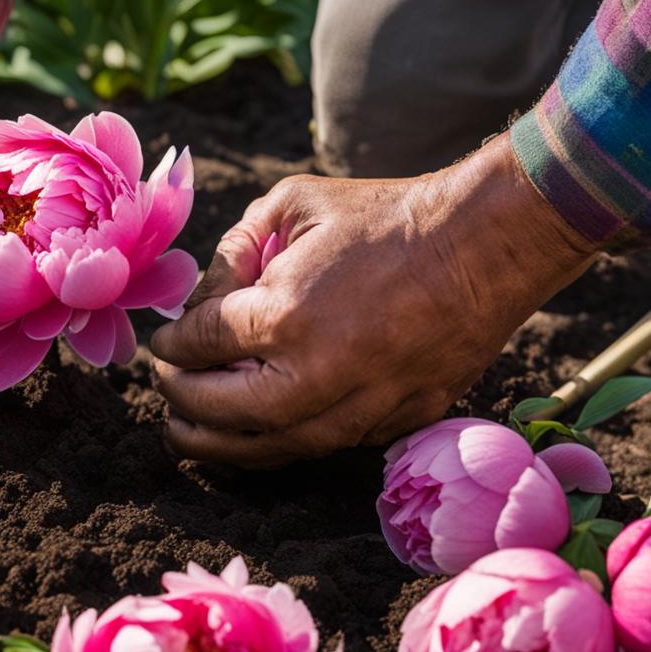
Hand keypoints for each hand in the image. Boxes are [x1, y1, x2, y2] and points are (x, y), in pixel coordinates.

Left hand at [150, 134, 599, 466]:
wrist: (486, 242)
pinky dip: (285, 443)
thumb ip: (238, 249)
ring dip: (224, 448)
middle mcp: (319, 370)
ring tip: (191, 438)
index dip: (173, 345)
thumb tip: (206, 297)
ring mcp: (364, 402)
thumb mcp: (294, 203)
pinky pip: (328, 445)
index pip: (202, 345)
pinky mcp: (400, 418)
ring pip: (276, 447)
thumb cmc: (385, 214)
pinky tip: (258, 433)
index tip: (164, 344)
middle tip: (166, 392)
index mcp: (285, 312)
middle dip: (183, 403)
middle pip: (224, 411)